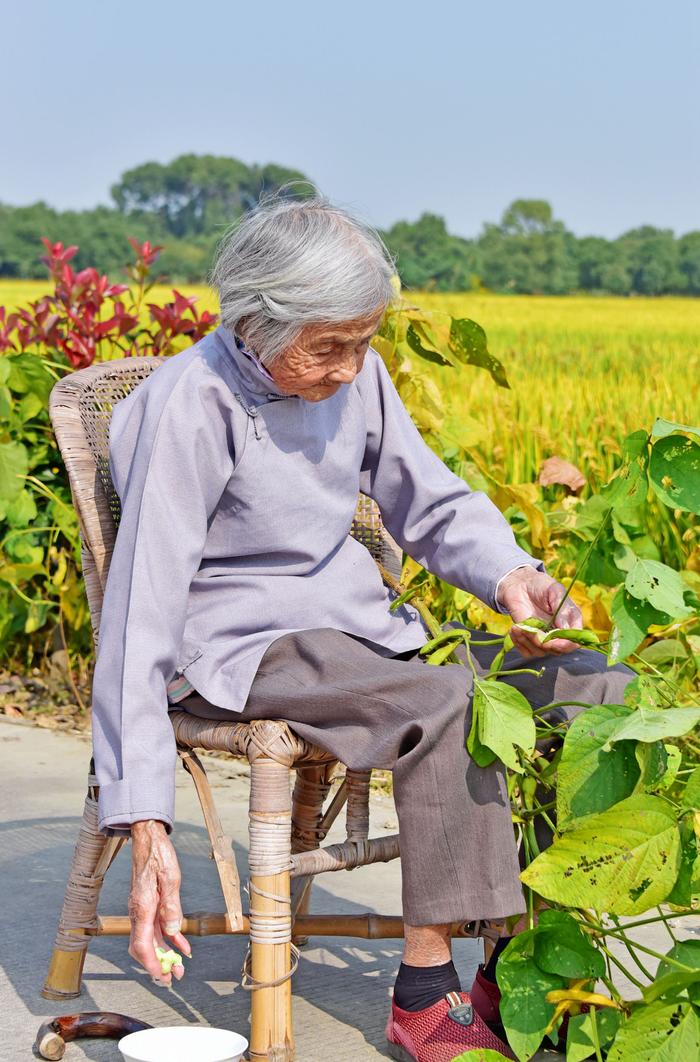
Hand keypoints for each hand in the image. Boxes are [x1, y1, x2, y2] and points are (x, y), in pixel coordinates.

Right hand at [128, 820, 190, 986]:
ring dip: (164, 955)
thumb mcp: (170, 878)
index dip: (151, 964)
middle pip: (144, 947)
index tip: (161, 977)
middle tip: (173, 977)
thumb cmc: (159, 854)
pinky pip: (157, 928)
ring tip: (179, 967)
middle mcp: (139, 912)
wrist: (149, 839)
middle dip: (158, 965)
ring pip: (151, 940)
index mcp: (142, 907)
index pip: (142, 945)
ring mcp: (143, 909)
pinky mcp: (149, 905)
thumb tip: (173, 933)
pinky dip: (169, 939)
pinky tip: (182, 946)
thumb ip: (171, 907)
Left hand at [496, 567, 582, 657]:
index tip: (555, 642)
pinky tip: (514, 629)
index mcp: (571, 622)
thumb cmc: (542, 586)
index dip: (567, 645)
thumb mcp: (555, 591)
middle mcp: (559, 634)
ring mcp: (544, 639)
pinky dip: (518, 643)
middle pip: (558, 651)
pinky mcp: (529, 641)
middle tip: (532, 632)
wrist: (521, 585)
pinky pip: (526, 652)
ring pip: (540, 652)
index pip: (574, 642)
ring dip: (528, 640)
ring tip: (518, 626)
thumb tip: (565, 627)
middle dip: (545, 645)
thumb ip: (562, 608)